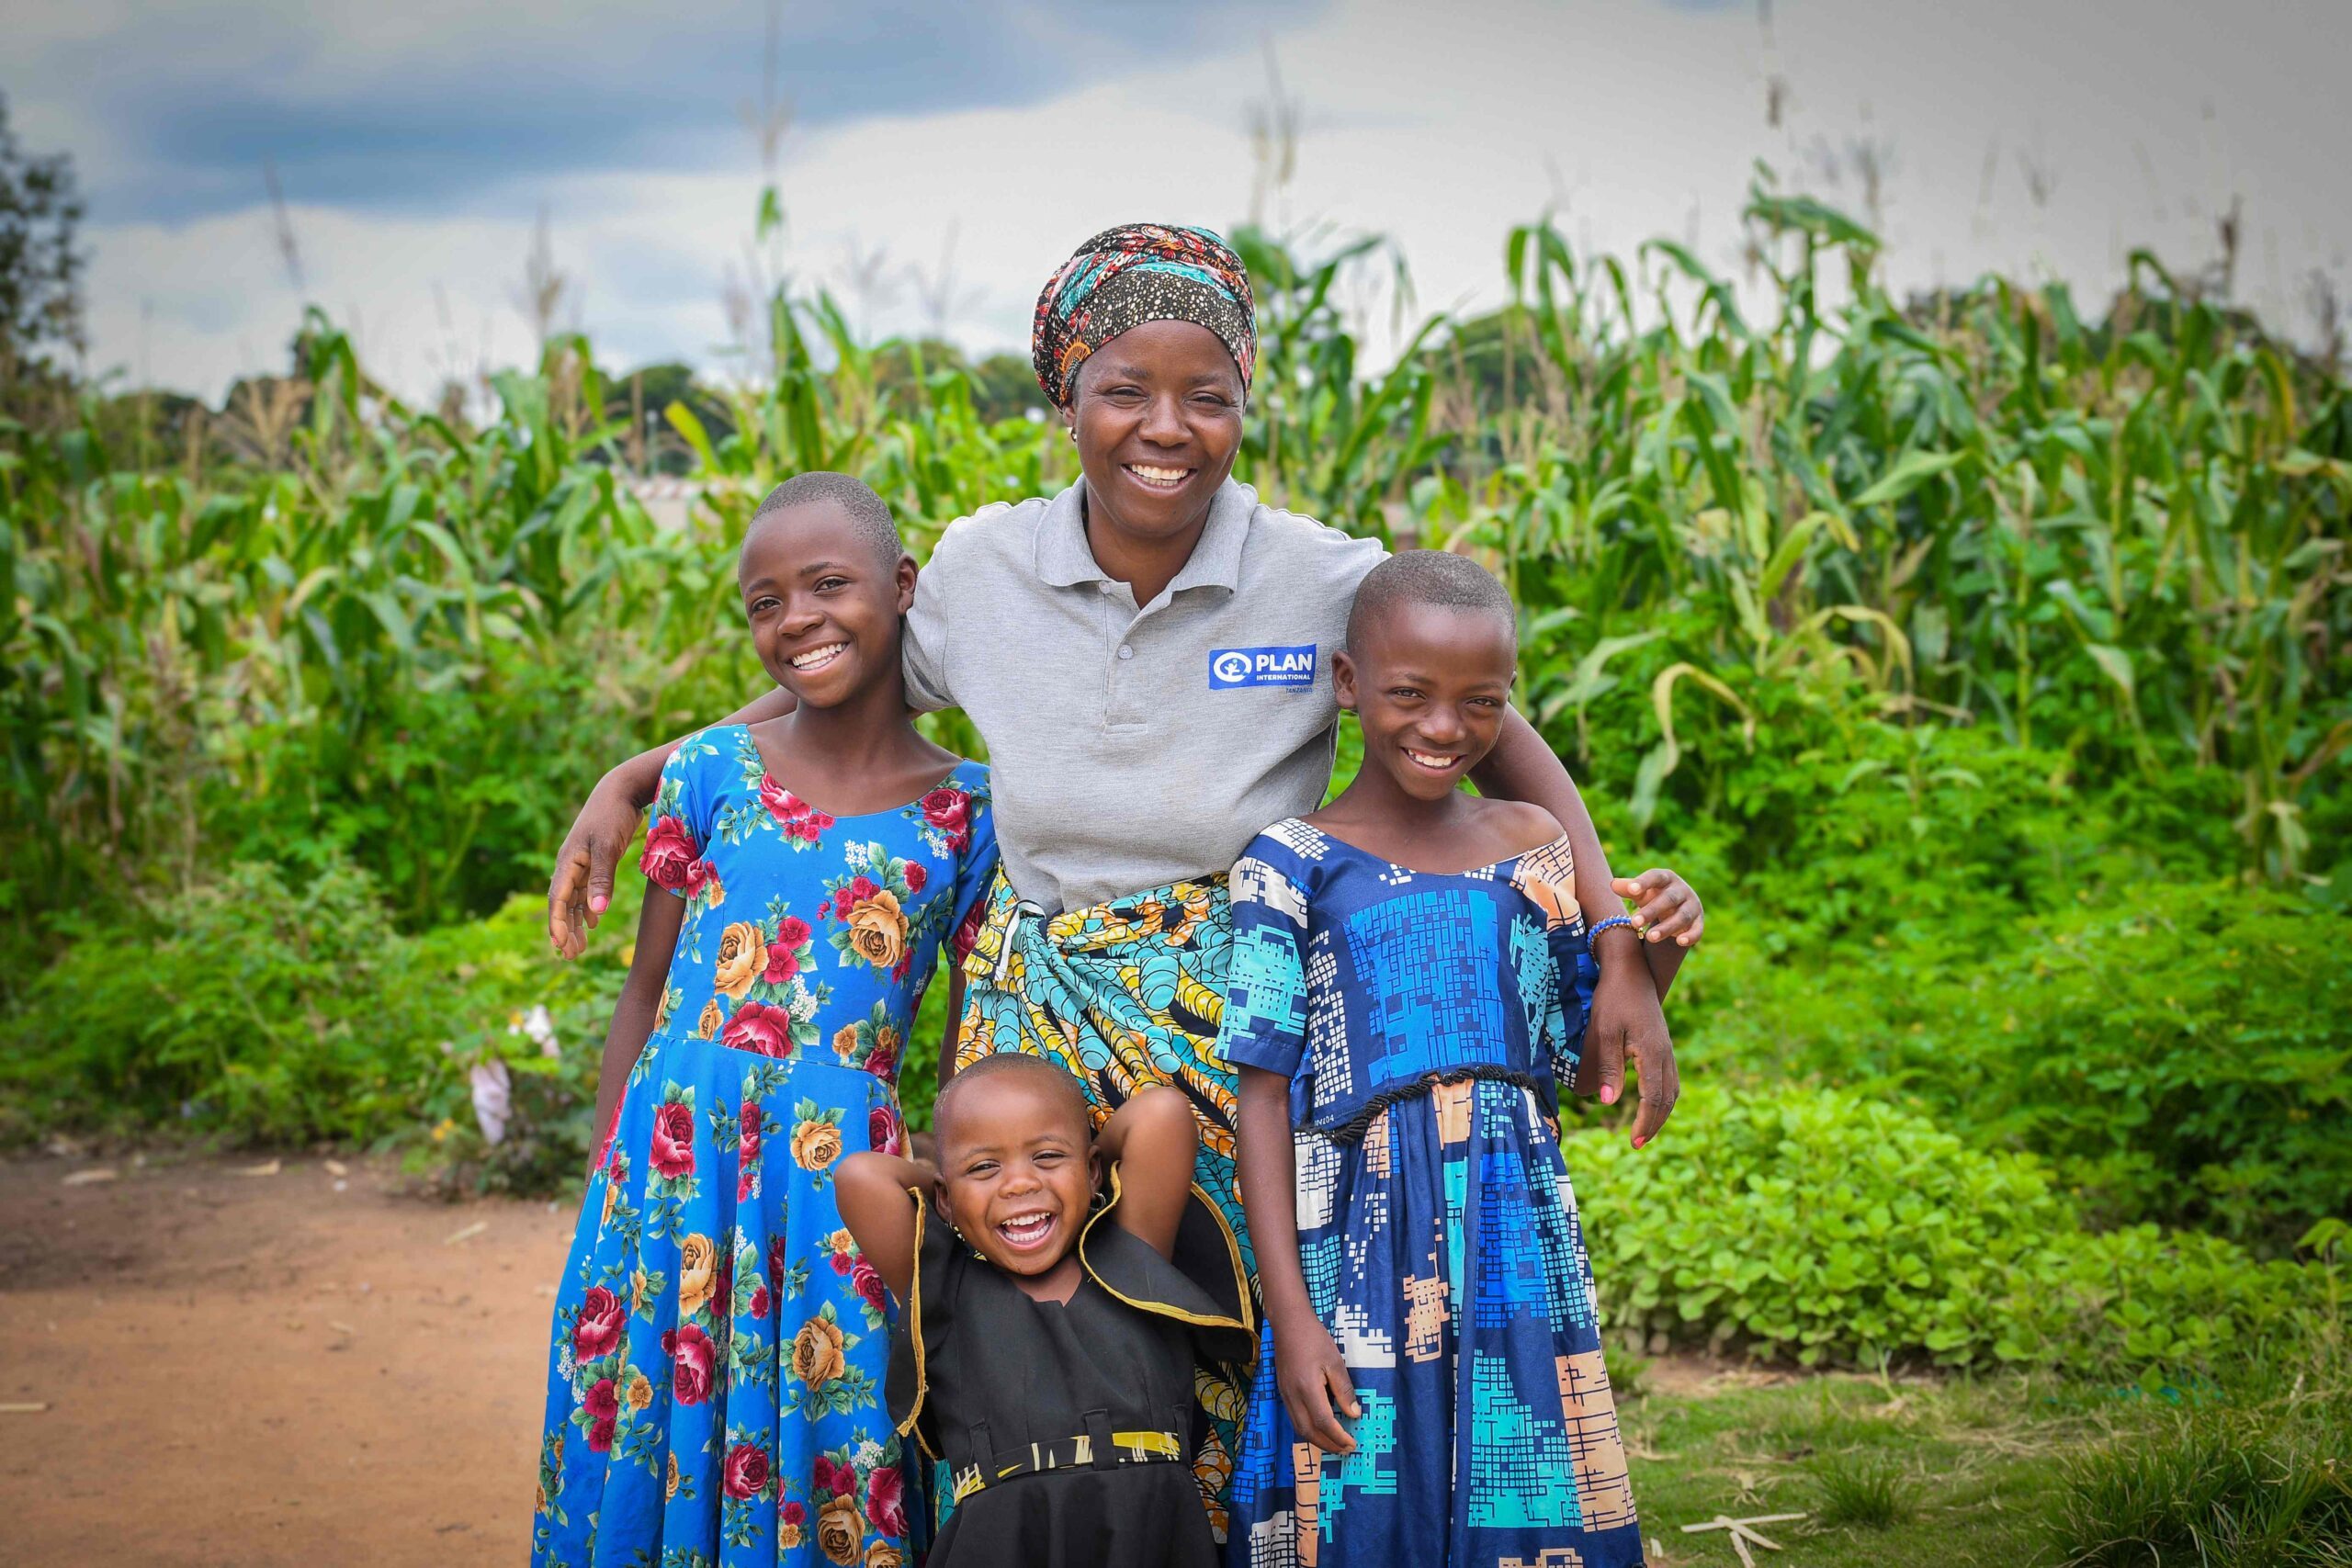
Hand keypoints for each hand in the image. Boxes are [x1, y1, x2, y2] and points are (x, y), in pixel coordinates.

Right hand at [549, 770, 648, 958]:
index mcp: (567, 862)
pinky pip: (585, 890)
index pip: (557, 900)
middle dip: (565, 930)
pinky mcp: (594, 860)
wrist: (620, 790)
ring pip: (574, 900)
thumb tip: (597, 911)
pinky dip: (588, 908)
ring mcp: (581, 863)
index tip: (560, 946)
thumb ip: (603, 878)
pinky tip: (593, 923)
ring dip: (576, 923)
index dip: (557, 924)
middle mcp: (570, 865)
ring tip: (580, 948)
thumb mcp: (608, 847)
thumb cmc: (612, 815)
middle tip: (571, 956)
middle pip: (563, 904)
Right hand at [1272, 1318, 1359, 1455]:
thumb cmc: (1314, 1338)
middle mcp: (1293, 1396)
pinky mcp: (1283, 1391)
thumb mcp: (1335, 1361)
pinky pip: (1294, 1419)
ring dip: (1317, 1440)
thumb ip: (1344, 1389)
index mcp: (1307, 1388)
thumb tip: (1354, 1414)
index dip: (1338, 1436)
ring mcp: (1285, 1394)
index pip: (1323, 1421)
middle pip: (1308, 1431)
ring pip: (1299, 1428)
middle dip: (1328, 1444)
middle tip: (1346, 1450)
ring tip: (1334, 1444)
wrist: (1288, 1323)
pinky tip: (1319, 1429)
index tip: (1352, 1443)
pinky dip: (1307, 1430)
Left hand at [1575, 963, 1681, 1149]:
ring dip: (1661, 1112)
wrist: (1631, 971)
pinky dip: (1663, 1097)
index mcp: (1652, 1053)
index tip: (1634, 1141)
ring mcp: (1667, 1049)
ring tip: (1645, 1129)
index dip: (1645, 1122)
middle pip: (1667, 1098)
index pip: (1654, 1097)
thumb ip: (1607, 1066)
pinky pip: (1670, 1078)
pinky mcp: (1663, 1045)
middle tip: (1638, 1142)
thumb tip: (1608, 1102)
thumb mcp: (1604, 1032)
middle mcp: (1665, 1054)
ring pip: (1672, 1089)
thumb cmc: (1613, 999)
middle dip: (1654, 1123)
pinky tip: (1652, 1103)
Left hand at [1610, 868, 1704, 947]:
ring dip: (1667, 927)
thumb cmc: (1653, 896)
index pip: (1656, 877)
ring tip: (1650, 937)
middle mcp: (1682, 890)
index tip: (1631, 890)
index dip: (1644, 882)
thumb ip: (1628, 888)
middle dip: (1652, 910)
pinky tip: (1680, 942)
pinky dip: (1691, 936)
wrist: (1677, 905)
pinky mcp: (1699, 922)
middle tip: (1634, 922)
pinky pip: (1697, 930)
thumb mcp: (1640, 891)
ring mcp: (1692, 906)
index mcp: (1666, 878)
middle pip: (1668, 899)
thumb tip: (1613, 885)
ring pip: (1682, 916)